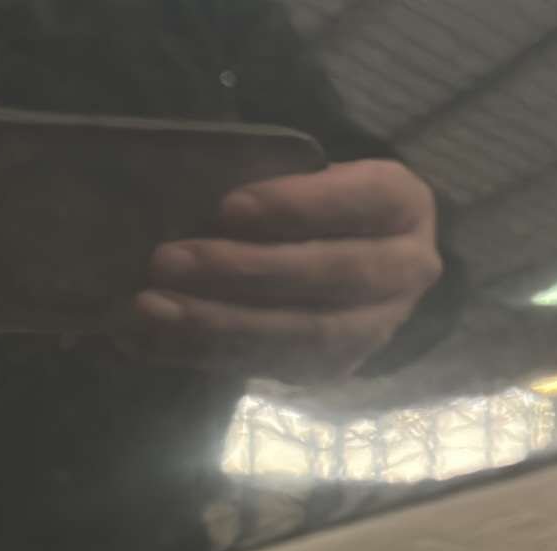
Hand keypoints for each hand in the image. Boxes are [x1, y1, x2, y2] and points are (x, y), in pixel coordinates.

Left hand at [136, 159, 442, 381]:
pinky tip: (155, 340)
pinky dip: (207, 353)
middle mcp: (404, 272)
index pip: (361, 201)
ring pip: (300, 333)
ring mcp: (373, 329)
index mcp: (401, 205)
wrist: (360, 264)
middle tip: (167, 261)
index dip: (296, 206)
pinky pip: (270, 365)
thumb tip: (192, 192)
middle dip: (243, 271)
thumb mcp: (310, 176)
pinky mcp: (333, 369)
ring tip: (151, 307)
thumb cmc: (317, 204)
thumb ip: (272, 181)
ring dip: (218, 322)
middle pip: (328, 275)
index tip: (228, 206)